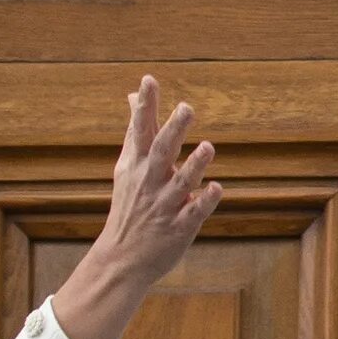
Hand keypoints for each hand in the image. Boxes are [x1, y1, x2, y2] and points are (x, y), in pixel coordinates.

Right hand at [52, 79, 221, 338]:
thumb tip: (134, 93)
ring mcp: (164, 205)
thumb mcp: (128, 165)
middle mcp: (149, 182)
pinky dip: (204, 200)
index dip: (144, 106)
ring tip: (208, 147)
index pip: (139, 131)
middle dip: (172, 131)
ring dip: (193, 165)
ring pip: (180, 182)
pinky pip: (194, 212)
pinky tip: (216, 188)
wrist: (121, 258)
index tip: (148, 80)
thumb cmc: (130, 204)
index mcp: (135, 166)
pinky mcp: (179, 227)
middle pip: (161, 152)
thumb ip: (136, 129)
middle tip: (187, 108)